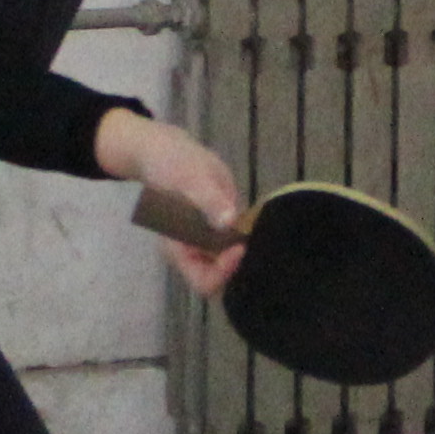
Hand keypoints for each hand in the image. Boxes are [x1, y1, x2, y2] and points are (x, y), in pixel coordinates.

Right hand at [95, 108, 248, 295]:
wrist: (173, 152)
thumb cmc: (172, 166)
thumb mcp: (189, 178)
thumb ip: (208, 199)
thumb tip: (228, 220)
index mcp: (179, 250)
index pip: (204, 282)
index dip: (224, 272)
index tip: (240, 245)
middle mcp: (195, 253)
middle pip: (222, 280)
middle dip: (241, 267)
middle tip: (257, 241)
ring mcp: (210, 243)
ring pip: (233, 265)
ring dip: (249, 254)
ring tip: (262, 233)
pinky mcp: (222, 231)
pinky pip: (239, 244)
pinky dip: (251, 238)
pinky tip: (261, 223)